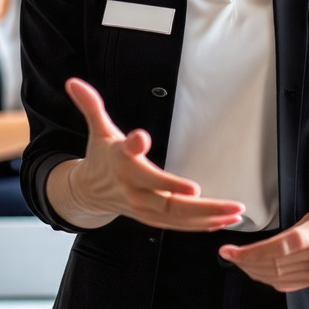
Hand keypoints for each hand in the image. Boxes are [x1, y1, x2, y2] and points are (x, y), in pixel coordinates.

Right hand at [60, 78, 243, 229]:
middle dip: (200, 205)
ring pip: (177, 217)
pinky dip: (200, 225)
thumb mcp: (98, 130)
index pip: (131, 155)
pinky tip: (221, 222)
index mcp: (122, 161)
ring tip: (234, 212)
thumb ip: (91, 106)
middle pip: (166, 200)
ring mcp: (143, 207)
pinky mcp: (150, 218)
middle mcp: (134, 188)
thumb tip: (74, 82)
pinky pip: (177, 225)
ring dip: (208, 217)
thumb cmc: (101, 158)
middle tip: (230, 203)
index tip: (146, 142)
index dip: (139, 149)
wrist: (87, 193)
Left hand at [218, 206, 308, 291]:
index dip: (252, 251)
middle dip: (245, 261)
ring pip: (275, 276)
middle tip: (228, 254)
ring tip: (237, 261)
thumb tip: (262, 245)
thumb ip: (291, 231)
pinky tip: (253, 270)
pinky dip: (265, 278)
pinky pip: (283, 284)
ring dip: (251, 270)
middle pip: (273, 263)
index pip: (280, 246)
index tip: (232, 249)